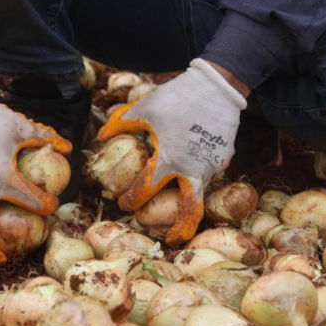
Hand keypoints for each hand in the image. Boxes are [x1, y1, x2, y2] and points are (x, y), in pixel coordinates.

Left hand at [98, 58, 246, 244]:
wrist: (217, 86)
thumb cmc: (178, 97)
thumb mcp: (145, 108)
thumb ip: (121, 124)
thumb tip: (100, 137)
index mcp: (170, 160)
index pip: (146, 190)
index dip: (131, 199)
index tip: (123, 202)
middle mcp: (194, 170)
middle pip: (190, 211)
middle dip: (181, 230)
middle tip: (170, 239)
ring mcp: (214, 166)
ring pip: (199, 189)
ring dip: (187, 197)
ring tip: (176, 200)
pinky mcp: (225, 158)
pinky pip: (209, 172)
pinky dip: (198, 175)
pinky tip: (191, 166)